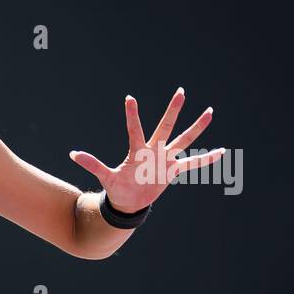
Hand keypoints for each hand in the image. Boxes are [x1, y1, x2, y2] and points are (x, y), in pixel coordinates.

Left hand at [69, 88, 223, 212]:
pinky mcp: (173, 170)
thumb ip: (92, 164)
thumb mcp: (105, 177)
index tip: (129, 98)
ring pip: (184, 140)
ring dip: (196, 128)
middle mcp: (154, 150)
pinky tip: (222, 151)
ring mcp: (165, 159)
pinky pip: (193, 163)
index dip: (132, 115)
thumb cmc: (117, 187)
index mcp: (137, 151)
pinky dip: (206, 159)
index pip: (134, 129)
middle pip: (166, 127)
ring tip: (209, 112)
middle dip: (173, 110)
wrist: (129, 202)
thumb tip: (71, 153)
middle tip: (181, 91)